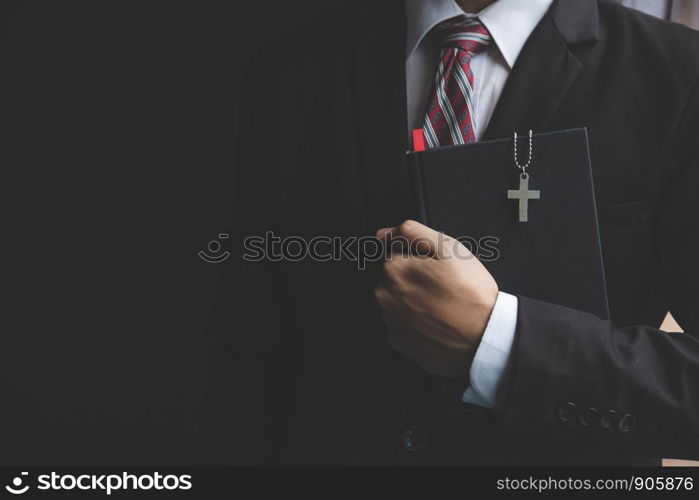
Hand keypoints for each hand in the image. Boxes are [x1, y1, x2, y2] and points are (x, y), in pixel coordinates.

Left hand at [374, 220, 498, 377]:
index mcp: (393, 270)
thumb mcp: (448, 248)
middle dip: (414, 278)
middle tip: (443, 288)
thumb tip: (383, 234)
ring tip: (441, 306)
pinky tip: (435, 321)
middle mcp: (384, 296)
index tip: (439, 270)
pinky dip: (415, 321)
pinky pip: (402, 323)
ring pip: (398, 300)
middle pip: (395, 278)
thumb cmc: (470, 292)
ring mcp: (389, 321)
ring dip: (413, 300)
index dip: (421, 259)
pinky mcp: (397, 341)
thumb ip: (412, 232)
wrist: (484, 337)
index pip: (398, 254)